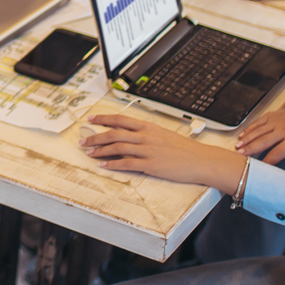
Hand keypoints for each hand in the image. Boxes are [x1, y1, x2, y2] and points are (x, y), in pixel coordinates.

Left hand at [79, 113, 247, 192]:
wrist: (200, 160)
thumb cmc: (184, 148)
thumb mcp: (164, 134)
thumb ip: (147, 133)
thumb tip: (131, 134)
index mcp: (148, 126)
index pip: (120, 119)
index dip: (103, 119)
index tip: (90, 120)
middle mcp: (146, 136)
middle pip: (114, 133)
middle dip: (95, 137)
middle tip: (83, 141)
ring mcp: (147, 151)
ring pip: (117, 147)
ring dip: (100, 150)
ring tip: (89, 153)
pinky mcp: (150, 165)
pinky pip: (126, 164)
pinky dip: (112, 164)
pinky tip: (103, 165)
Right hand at [237, 95, 284, 177]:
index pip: (276, 154)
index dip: (266, 162)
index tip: (258, 170)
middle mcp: (283, 131)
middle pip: (263, 141)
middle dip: (250, 149)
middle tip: (240, 156)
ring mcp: (276, 122)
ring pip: (258, 131)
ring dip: (247, 140)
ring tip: (238, 148)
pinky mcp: (271, 116)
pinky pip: (258, 122)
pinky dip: (249, 129)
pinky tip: (242, 135)